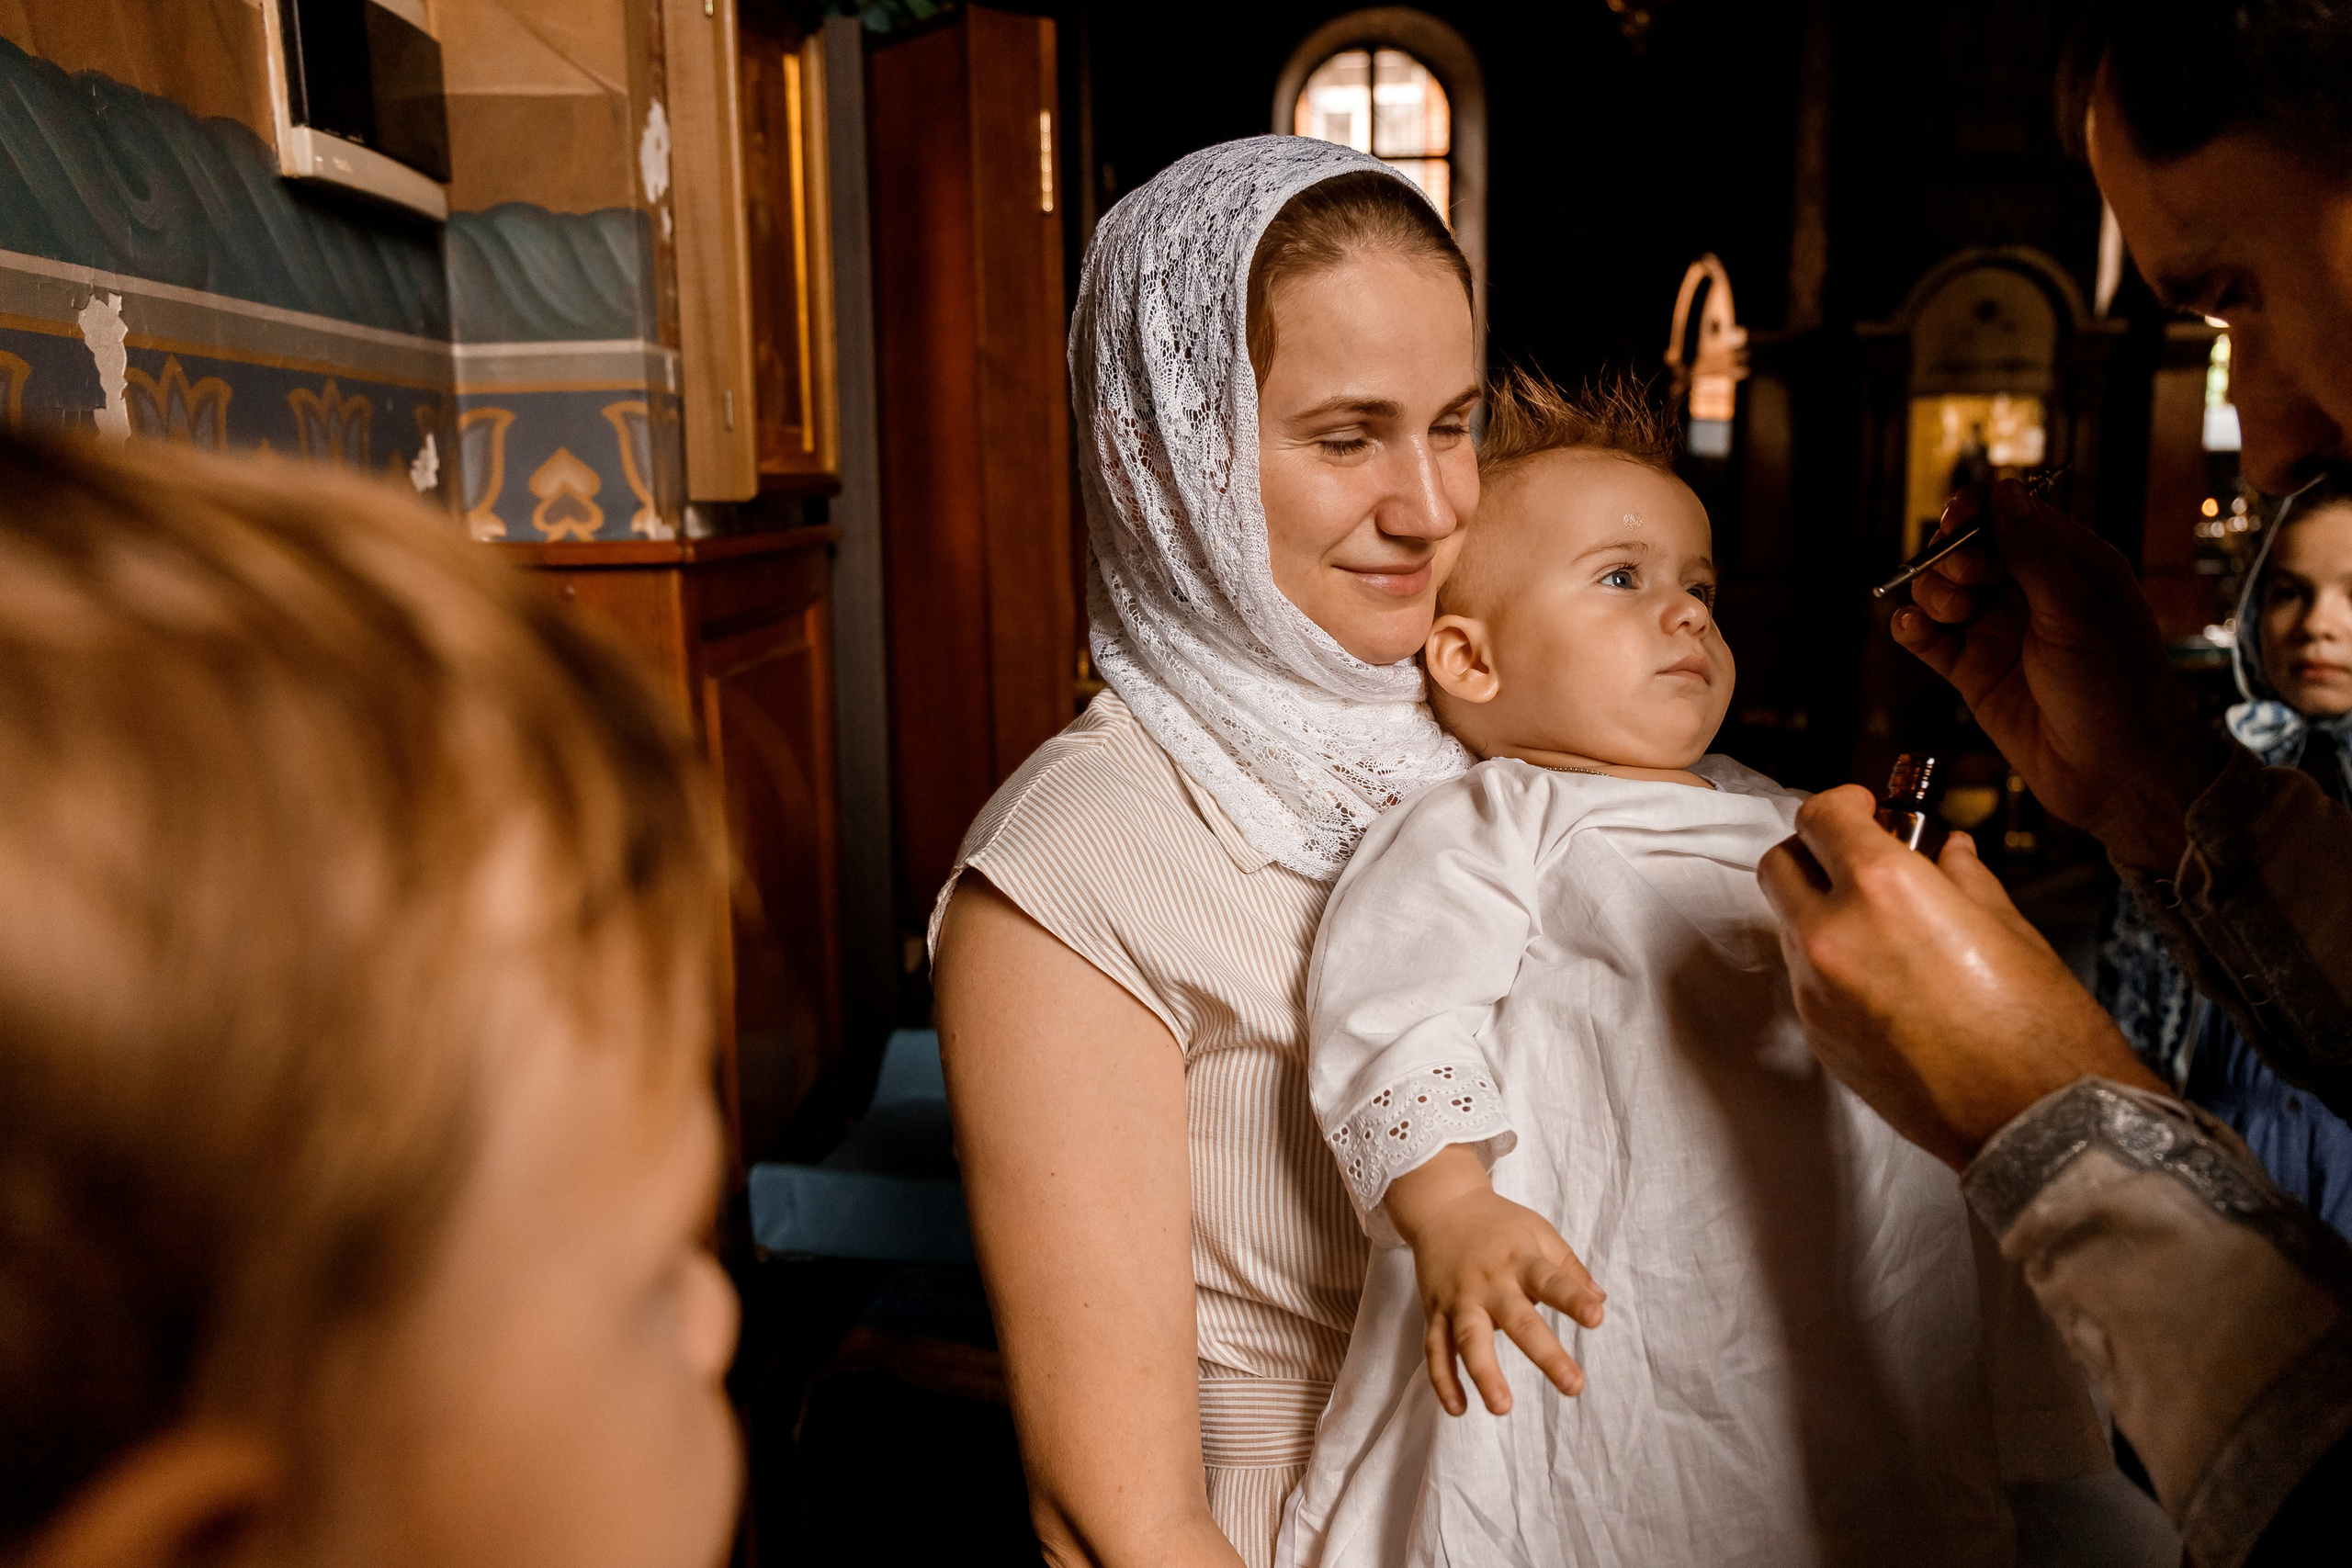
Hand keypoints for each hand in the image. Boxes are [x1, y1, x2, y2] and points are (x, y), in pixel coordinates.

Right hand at [1382, 1145, 1605, 1416]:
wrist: (1442, 1205)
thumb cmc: (1500, 1224)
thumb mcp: (1539, 1232)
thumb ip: (1569, 1268)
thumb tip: (1599, 1301)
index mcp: (1521, 1259)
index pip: (1552, 1281)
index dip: (1573, 1299)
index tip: (1596, 1318)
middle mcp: (1490, 1282)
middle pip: (1518, 1321)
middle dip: (1546, 1355)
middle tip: (1574, 1386)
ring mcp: (1459, 1299)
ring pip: (1469, 1341)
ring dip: (1484, 1375)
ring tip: (1502, 1407)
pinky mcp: (1434, 1312)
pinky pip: (1435, 1351)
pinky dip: (1443, 1381)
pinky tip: (1458, 1409)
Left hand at [1757, 786, 2168, 1168]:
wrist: (2039, 1124)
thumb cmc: (2041, 1026)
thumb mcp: (2008, 926)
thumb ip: (1960, 875)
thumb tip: (1944, 847)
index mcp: (1883, 889)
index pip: (1819, 818)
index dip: (1842, 805)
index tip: (1866, 809)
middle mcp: (1833, 935)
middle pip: (1780, 865)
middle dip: (1815, 853)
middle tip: (1862, 859)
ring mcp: (1816, 992)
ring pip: (1788, 925)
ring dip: (1821, 911)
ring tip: (1885, 926)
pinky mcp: (1817, 1038)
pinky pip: (1806, 980)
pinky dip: (1830, 965)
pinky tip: (1887, 980)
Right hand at [1894, 480, 2226, 870]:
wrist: (2118, 775)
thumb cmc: (2118, 688)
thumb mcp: (2077, 610)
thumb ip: (2033, 551)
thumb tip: (2001, 489)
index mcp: (2070, 564)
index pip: (2010, 515)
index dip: (1977, 513)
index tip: (1957, 524)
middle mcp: (2031, 593)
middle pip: (1966, 550)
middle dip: (1952, 558)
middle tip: (1967, 582)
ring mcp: (2000, 632)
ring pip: (1941, 591)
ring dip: (1933, 594)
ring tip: (1951, 616)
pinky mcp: (1973, 673)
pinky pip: (1928, 639)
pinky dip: (1913, 629)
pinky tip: (1914, 630)